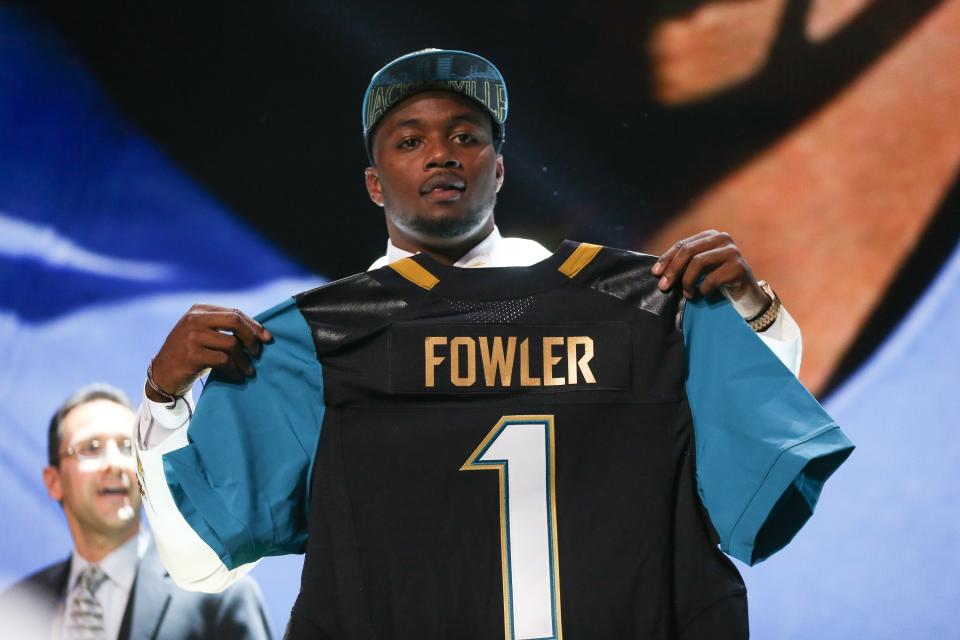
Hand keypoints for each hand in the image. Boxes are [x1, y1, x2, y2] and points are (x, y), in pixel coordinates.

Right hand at [146, 304, 271, 401]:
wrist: (162, 375)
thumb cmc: (189, 355)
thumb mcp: (201, 334)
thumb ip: (222, 327)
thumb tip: (258, 332)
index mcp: (198, 310)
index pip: (234, 313)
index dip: (254, 325)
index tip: (267, 338)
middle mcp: (194, 320)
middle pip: (235, 321)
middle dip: (252, 337)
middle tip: (258, 353)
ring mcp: (191, 336)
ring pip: (232, 344)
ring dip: (245, 360)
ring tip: (249, 370)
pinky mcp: (192, 355)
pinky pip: (224, 360)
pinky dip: (235, 370)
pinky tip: (237, 376)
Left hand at [651, 230, 767, 316]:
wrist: (746, 293)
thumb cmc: (718, 279)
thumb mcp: (700, 268)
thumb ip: (684, 263)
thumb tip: (657, 271)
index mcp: (710, 235)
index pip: (682, 245)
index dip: (667, 259)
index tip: (655, 273)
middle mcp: (722, 238)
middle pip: (688, 251)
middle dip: (673, 270)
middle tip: (664, 286)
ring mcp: (732, 251)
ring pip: (698, 262)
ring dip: (687, 281)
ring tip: (687, 294)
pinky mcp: (739, 267)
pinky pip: (712, 278)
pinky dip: (704, 289)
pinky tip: (704, 295)